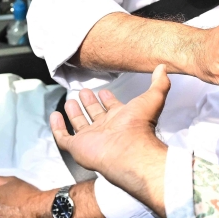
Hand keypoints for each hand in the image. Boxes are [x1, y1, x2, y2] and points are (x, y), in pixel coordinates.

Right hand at [50, 66, 170, 216]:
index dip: (108, 99)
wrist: (127, 150)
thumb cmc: (139, 125)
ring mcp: (90, 139)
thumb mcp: (153, 98)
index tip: (103, 89)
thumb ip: (159, 82)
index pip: (113, 107)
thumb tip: (163, 67)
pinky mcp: (76, 147)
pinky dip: (58, 127)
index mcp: (121, 119)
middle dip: (90, 103)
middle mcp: (106, 129)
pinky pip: (63, 136)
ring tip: (70, 101)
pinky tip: (54, 115)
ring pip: (80, 125)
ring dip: (74, 113)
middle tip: (83, 92)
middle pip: (95, 115)